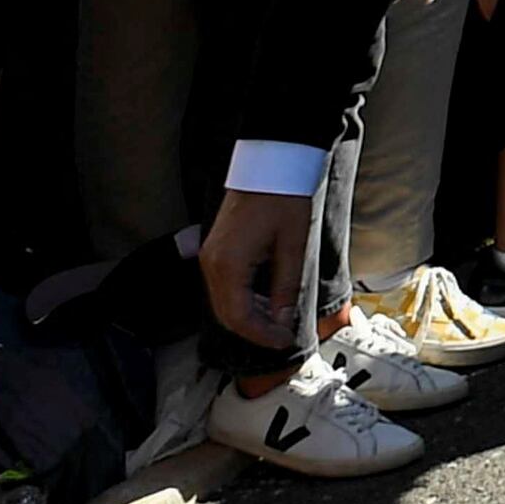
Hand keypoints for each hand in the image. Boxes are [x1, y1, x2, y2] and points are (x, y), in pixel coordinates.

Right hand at [200, 185, 314, 355]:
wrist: (272, 162)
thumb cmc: (284, 197)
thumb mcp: (293, 246)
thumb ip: (287, 287)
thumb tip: (284, 320)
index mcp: (228, 265)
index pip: (239, 317)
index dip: (262, 335)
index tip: (285, 341)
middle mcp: (212, 263)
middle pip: (227, 314)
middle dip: (255, 330)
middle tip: (283, 336)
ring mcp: (211, 256)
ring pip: (225, 302)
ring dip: (249, 316)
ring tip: (279, 321)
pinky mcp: (217, 250)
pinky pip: (226, 286)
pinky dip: (244, 300)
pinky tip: (268, 301)